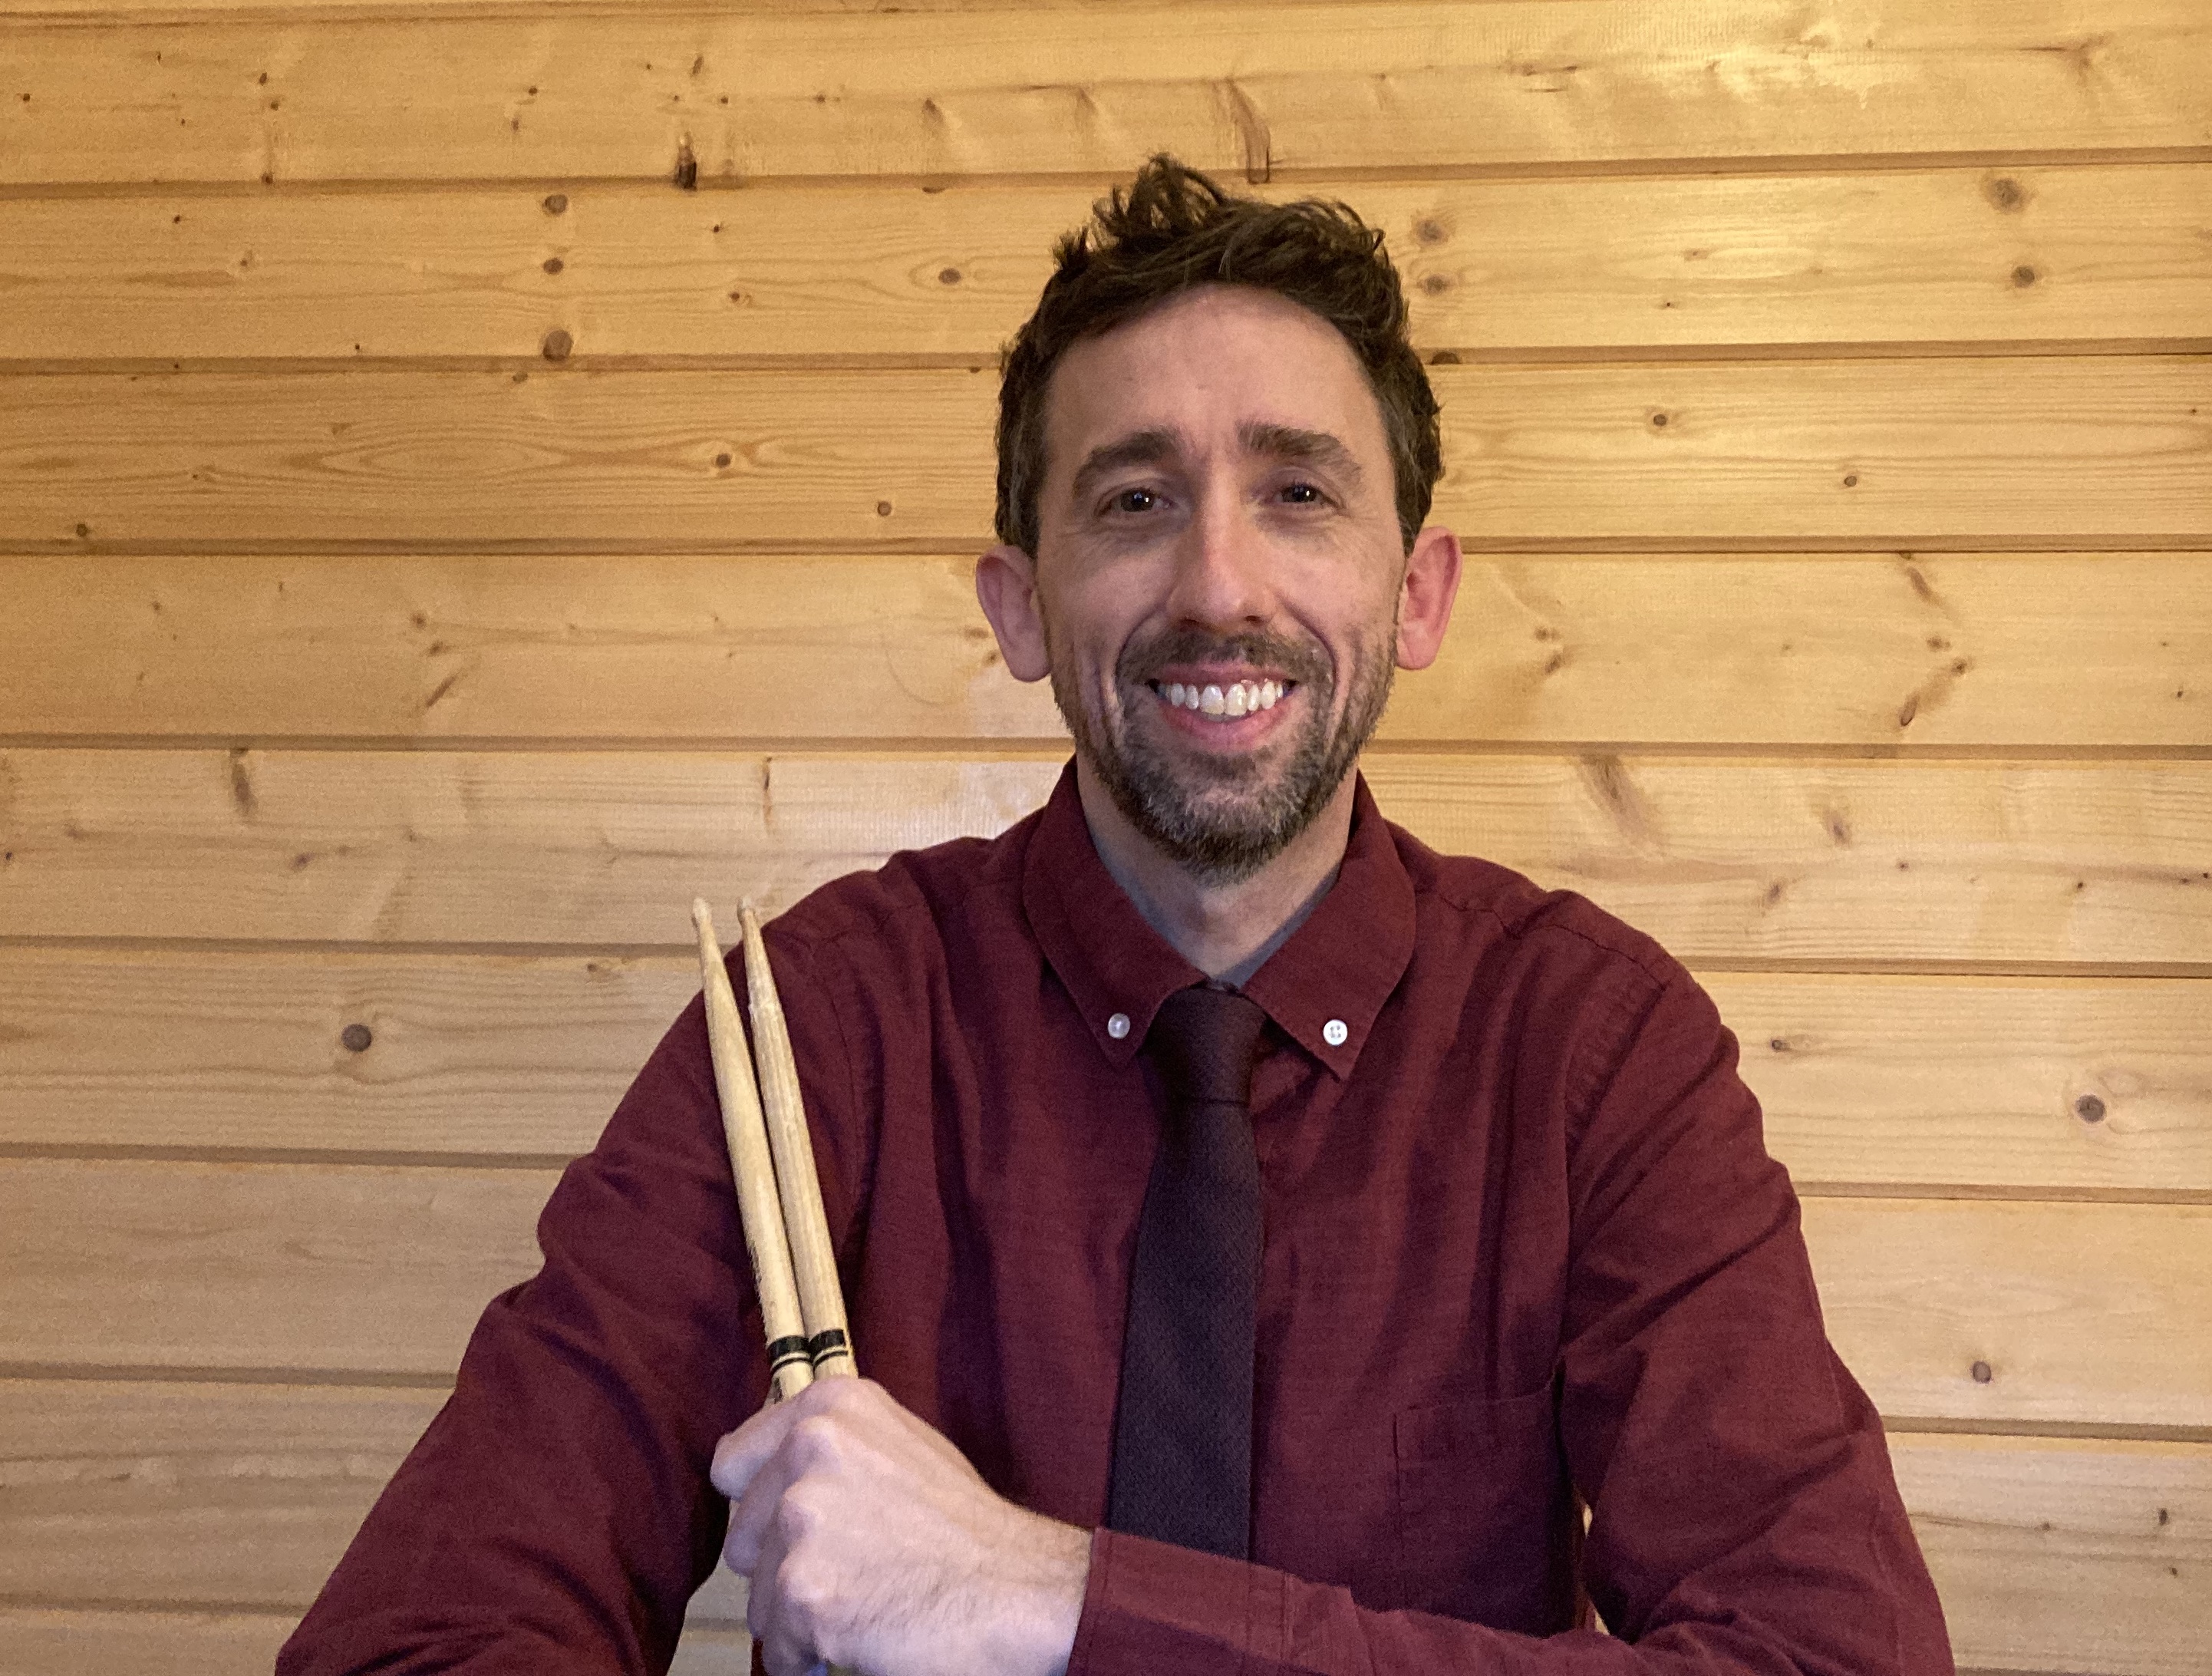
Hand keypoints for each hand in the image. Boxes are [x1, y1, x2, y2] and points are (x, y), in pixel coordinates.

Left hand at [711, 1377, 1091, 1675]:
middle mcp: (809, 1449)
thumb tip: (767, 1469)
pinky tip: (865, 1634)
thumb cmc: (968, 1529)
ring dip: (800, 1615)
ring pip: (757, 1597)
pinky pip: (778, 1647)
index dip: (761, 1507)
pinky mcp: (806, 1590)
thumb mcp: (901, 1446)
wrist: (1020, 1592)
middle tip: (855, 1572)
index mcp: (831, 1406)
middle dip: (784, 1569)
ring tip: (867, 1601)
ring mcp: (805, 1519)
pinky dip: (812, 1656)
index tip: (795, 1530)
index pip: (733, 1463)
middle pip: (743, 1538)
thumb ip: (832, 1446)